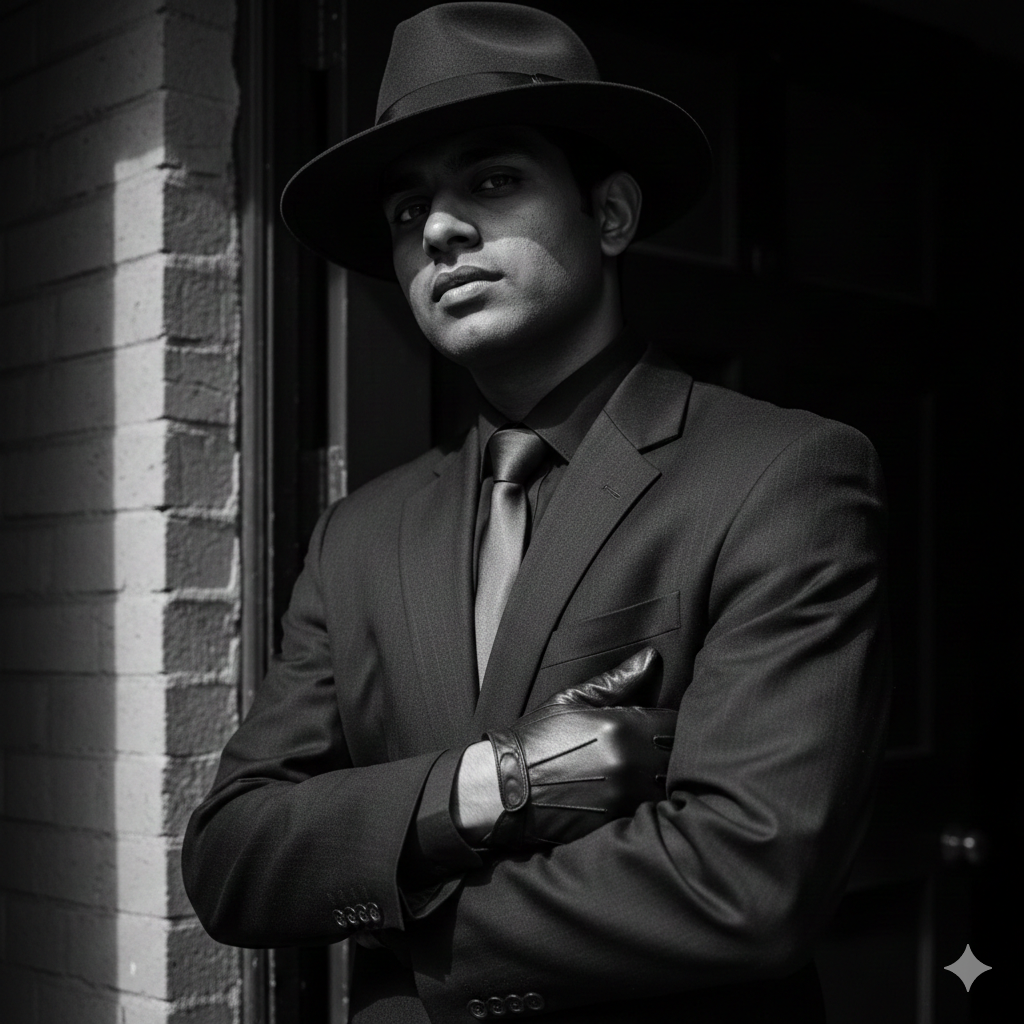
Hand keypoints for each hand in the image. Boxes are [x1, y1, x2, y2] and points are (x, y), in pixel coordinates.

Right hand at [479, 647, 674, 850]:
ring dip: (664, 777)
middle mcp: (629, 763)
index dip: (672, 721)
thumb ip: (617, 680)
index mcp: (621, 728)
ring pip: (668, 786)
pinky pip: (651, 811)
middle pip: (678, 756)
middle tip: (658, 747)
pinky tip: (634, 793)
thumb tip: (652, 658)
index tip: (662, 722)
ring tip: (648, 771)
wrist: (505, 786)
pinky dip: (649, 801)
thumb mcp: (572, 700)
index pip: (675, 722)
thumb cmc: (537, 738)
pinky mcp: (617, 822)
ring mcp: (625, 797)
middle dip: (672, 749)